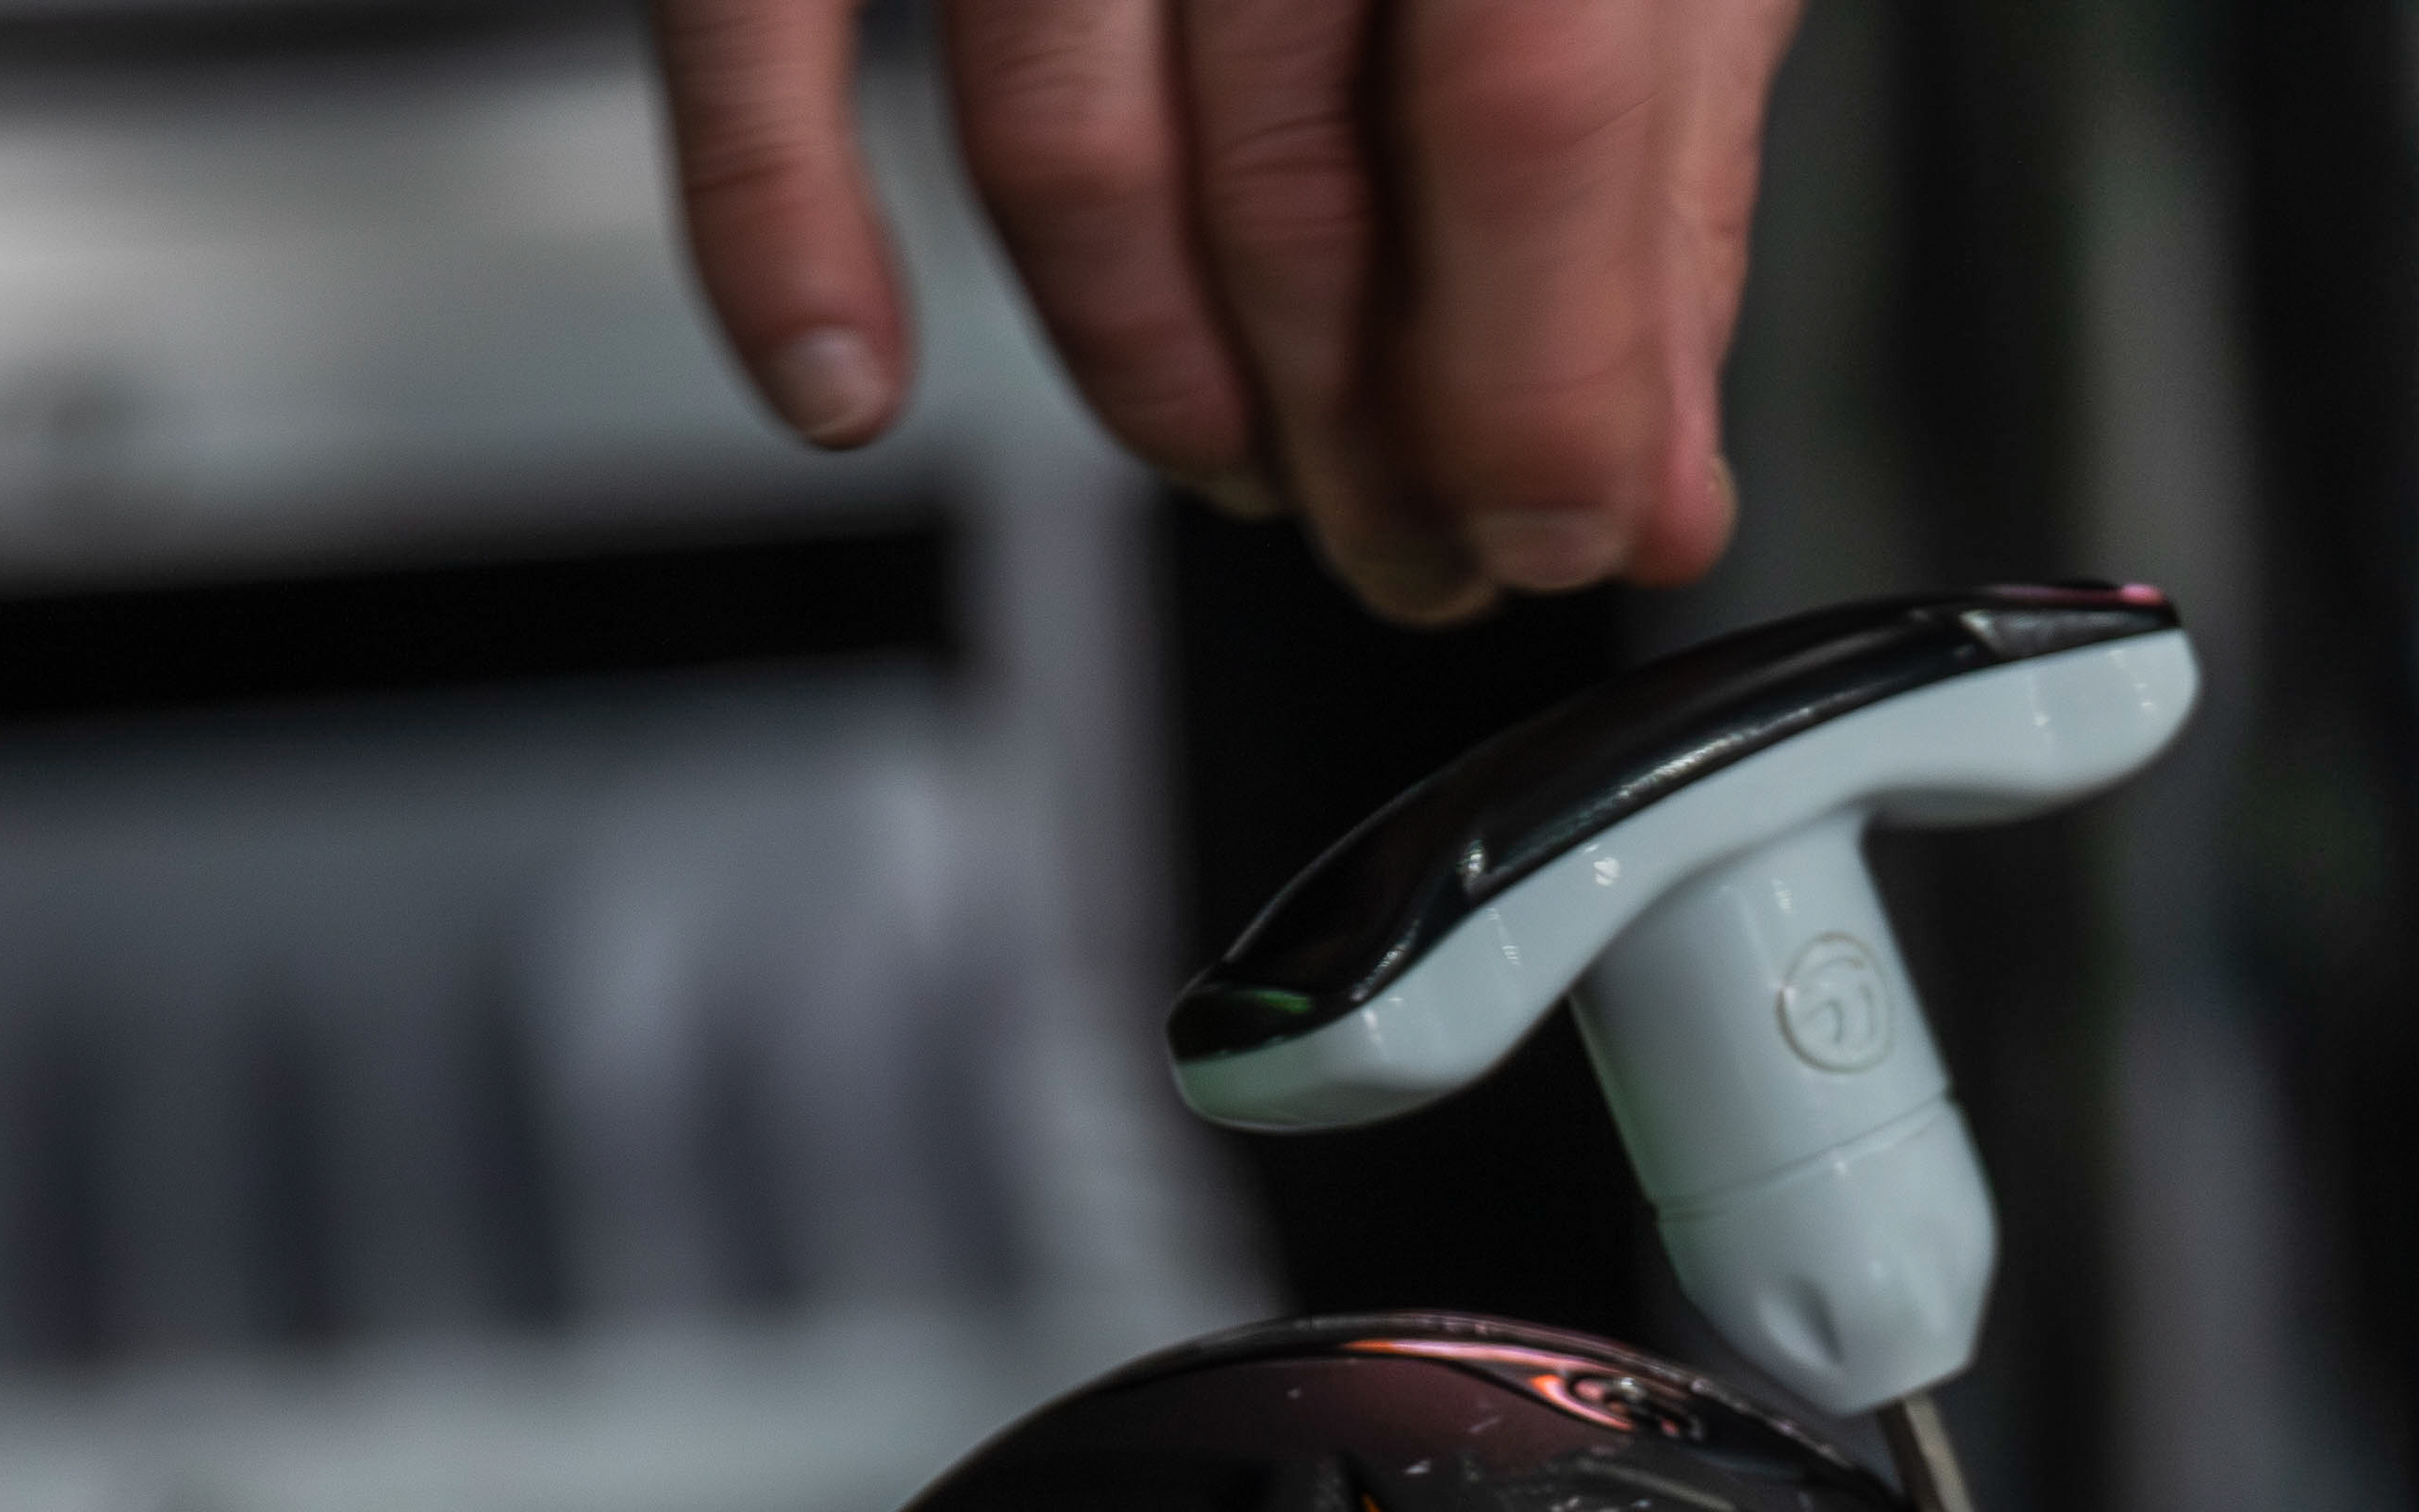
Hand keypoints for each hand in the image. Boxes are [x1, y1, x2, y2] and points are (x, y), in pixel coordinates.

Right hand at [650, 0, 1802, 621]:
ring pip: (1064, 152)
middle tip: (1427, 552)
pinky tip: (848, 378)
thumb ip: (1655, 145)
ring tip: (1265, 471)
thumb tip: (1645, 463)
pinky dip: (776, 223)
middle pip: (1294, 176)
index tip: (1566, 531)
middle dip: (1367, 442)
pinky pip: (763, 11)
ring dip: (1160, 384)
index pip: (1526, 111)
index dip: (1544, 381)